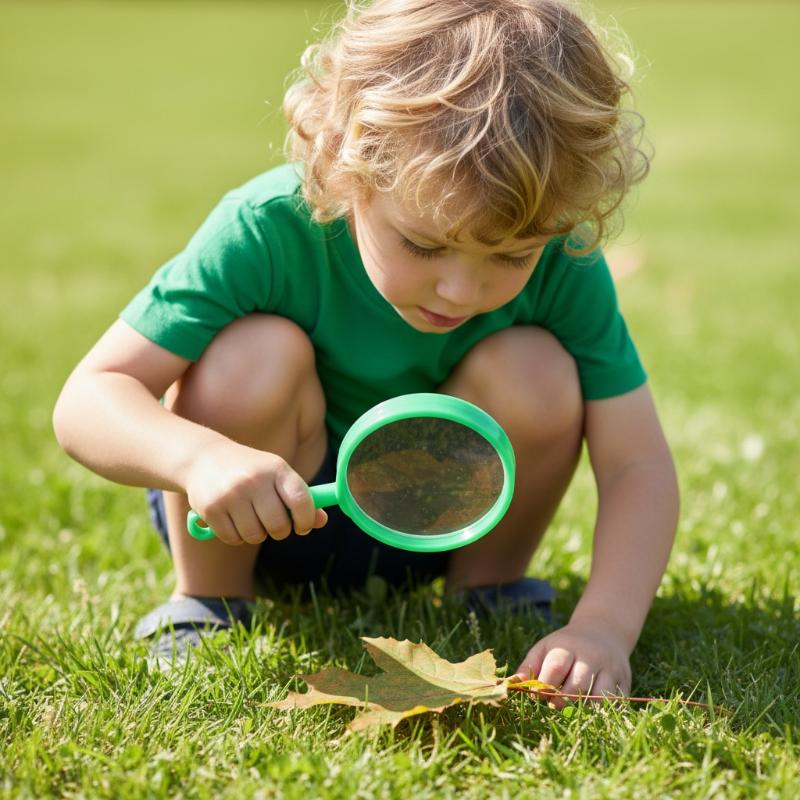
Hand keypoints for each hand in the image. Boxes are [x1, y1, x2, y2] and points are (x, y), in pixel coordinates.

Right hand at [184, 438, 327, 545]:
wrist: (204, 458)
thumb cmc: (251, 471)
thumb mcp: (277, 475)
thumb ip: (301, 498)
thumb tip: (322, 520)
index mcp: (276, 469)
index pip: (301, 500)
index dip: (306, 519)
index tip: (302, 526)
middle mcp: (254, 480)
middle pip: (278, 526)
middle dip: (280, 531)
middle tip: (274, 524)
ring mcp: (231, 495)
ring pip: (255, 535)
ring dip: (257, 534)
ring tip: (251, 518)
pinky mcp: (211, 509)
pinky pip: (234, 539)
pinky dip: (237, 536)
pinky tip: (233, 519)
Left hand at [514, 620, 631, 707]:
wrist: (604, 632)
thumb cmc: (566, 645)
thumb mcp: (545, 647)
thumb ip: (529, 665)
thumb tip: (512, 685)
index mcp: (568, 646)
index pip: (556, 667)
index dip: (545, 686)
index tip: (537, 696)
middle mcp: (592, 656)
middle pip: (577, 685)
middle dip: (563, 701)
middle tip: (554, 707)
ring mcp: (611, 669)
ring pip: (599, 698)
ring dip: (584, 710)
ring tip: (572, 712)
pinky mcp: (625, 682)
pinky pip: (615, 703)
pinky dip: (603, 712)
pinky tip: (591, 714)